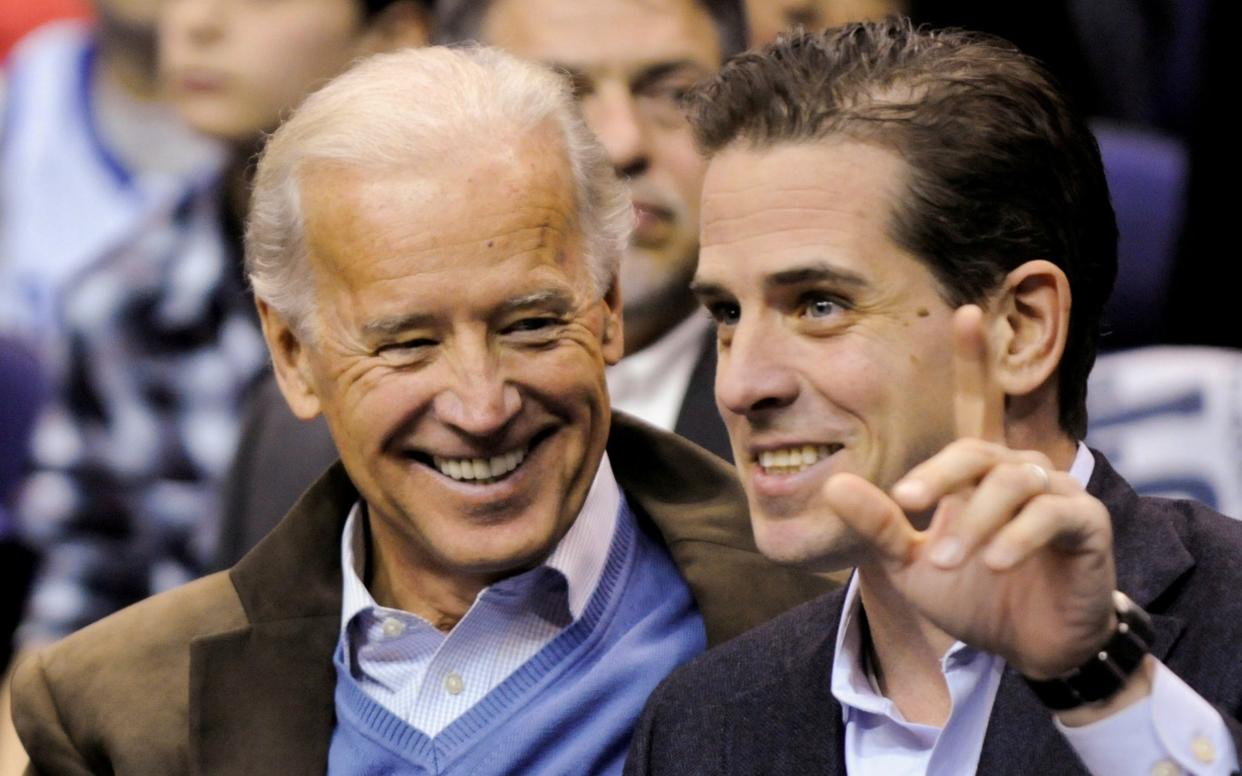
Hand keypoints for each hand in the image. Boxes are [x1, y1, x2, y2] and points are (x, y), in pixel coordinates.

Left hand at [822, 305, 1115, 678]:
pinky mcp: (1086, 525)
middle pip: (976, 449)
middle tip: (906, 504)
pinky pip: (1051, 515)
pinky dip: (1017, 537)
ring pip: (1010, 482)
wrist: (1027, 648)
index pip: (978, 406)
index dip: (974, 361)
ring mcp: (1057, 493)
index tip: (966, 311)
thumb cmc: (971, 595)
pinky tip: (996, 564)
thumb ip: (878, 524)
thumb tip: (835, 486)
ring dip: (972, 521)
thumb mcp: (910, 563)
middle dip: (938, 475)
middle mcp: (1020, 470)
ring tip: (944, 560)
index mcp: (980, 471)